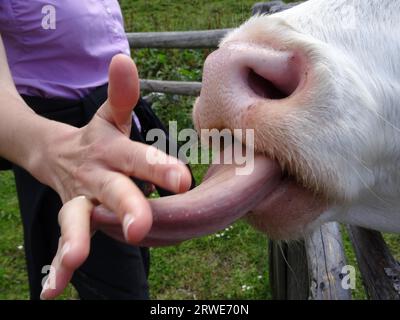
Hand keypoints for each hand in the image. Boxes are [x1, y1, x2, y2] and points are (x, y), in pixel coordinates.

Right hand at [39, 54, 191, 298]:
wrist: (57, 154)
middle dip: (126, 207)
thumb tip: (124, 58)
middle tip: (140, 228)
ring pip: (78, 220)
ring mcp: (81, 200)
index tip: (183, 181)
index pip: (140, 158)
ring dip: (77, 240)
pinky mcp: (73, 218)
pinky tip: (50, 291)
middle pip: (113, 192)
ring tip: (73, 262)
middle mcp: (97, 177)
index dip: (159, 168)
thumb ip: (122, 93)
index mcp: (113, 151)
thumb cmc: (99, 138)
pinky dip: (57, 266)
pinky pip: (65, 241)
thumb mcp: (112, 116)